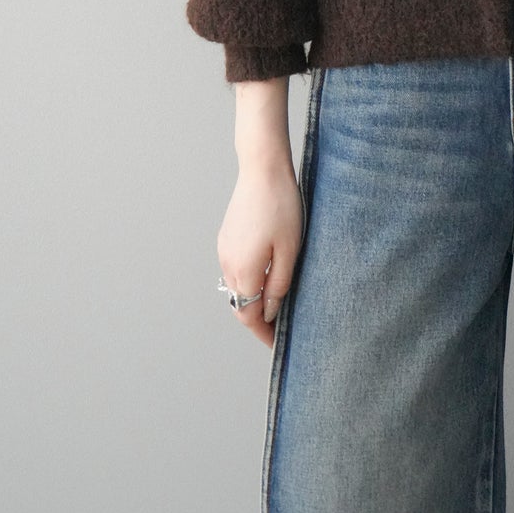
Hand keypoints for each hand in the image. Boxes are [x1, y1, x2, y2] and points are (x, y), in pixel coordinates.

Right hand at [217, 157, 303, 347]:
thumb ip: (278, 284)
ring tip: (275, 302)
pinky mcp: (226, 237)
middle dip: (257, 319)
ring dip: (252, 298)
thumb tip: (268, 312)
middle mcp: (228, 264)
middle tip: (278, 326)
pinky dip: (247, 280)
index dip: (263, 332)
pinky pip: (234, 269)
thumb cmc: (281, 206)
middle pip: (240, 304)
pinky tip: (264, 274)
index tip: (277, 343)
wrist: (262, 169)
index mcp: (244, 271)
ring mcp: (224, 249)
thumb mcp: (289, 249)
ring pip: (236, 287)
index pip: (249, 315)